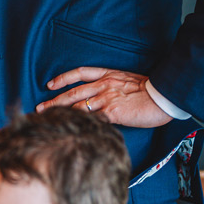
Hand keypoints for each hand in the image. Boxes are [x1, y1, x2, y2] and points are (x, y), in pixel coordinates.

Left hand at [38, 68, 172, 127]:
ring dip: (61, 114)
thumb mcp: (128, 82)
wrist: (164, 96)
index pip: (81, 73)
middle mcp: (104, 84)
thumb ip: (113, 88)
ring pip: (77, 106)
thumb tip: (101, 99)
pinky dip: (80, 124)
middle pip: (73, 92)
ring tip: (48, 120)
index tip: (51, 84)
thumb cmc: (151, 92)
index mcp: (109, 75)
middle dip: (54, 101)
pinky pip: (91, 119)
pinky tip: (70, 130)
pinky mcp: (112, 112)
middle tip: (39, 108)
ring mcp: (107, 98)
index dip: (64, 78)